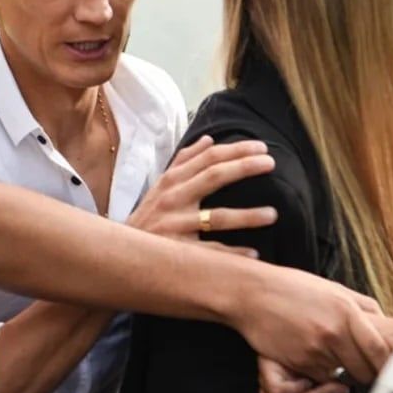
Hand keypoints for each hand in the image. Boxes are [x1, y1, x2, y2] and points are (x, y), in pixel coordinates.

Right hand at [127, 136, 276, 254]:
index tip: (261, 148)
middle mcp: (173, 199)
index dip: (235, 150)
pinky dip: (232, 254)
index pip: (207, 158)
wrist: (119, 252)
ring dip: (246, 216)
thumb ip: (184, 162)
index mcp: (172, 181)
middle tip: (271, 163)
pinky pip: (210, 253)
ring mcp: (174, 226)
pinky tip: (254, 254)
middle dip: (243, 167)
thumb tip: (208, 139)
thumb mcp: (161, 186)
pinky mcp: (176, 253)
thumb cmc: (147, 217)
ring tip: (273, 214)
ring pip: (215, 217)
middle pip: (213, 177)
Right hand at [234, 265, 389, 384]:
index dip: (387, 363)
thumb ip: (361, 304)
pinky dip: (323, 373)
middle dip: (366, 371)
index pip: (379, 350)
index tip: (388, 366)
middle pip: (364, 369)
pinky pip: (320, 377)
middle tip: (362, 365)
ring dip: (343, 373)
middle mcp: (333, 332)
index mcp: (346, 311)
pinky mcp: (299, 362)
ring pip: (343, 377)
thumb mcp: (331, 287)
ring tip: (335, 358)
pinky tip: (316, 357)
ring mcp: (315, 349)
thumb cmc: (289, 287)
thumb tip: (384, 321)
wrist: (250, 293)